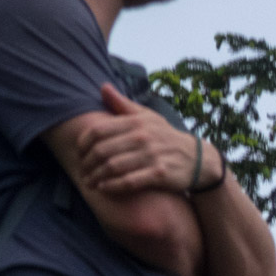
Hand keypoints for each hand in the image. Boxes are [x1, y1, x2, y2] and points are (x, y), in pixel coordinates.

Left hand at [75, 84, 212, 195]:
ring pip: (113, 167)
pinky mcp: (159, 174)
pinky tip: (103, 188)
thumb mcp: (147, 116)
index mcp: (136, 122)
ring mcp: (151, 156)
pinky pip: (129, 182)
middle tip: (82, 171)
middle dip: (87, 163)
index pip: (99, 131)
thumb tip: (102, 87)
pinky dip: (112, 186)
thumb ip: (122, 104)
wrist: (197, 158)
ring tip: (88, 182)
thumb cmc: (165, 136)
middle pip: (103, 151)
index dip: (83, 143)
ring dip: (96, 177)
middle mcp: (143, 137)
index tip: (79, 152)